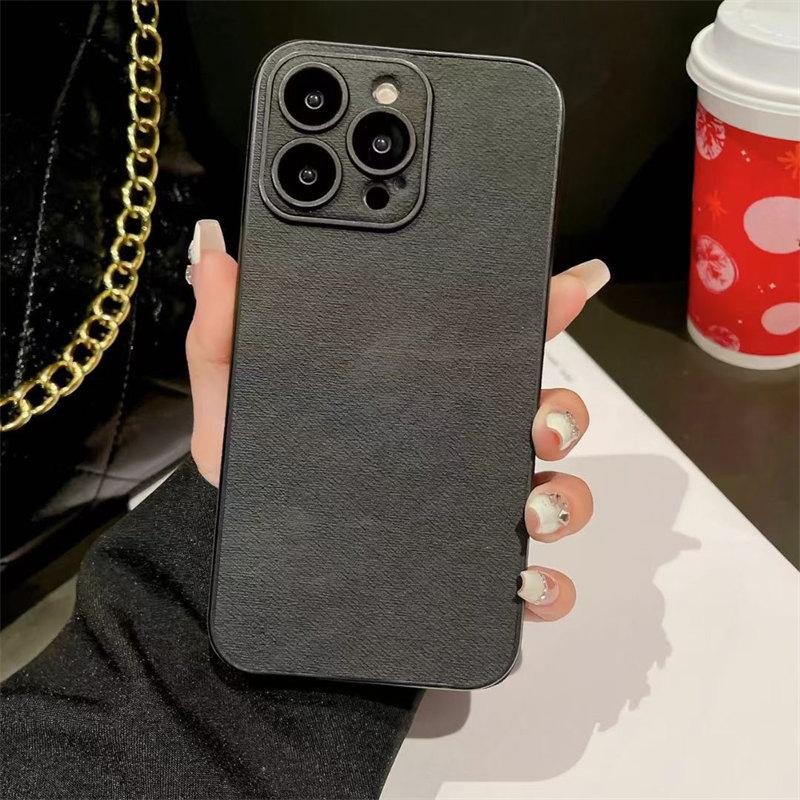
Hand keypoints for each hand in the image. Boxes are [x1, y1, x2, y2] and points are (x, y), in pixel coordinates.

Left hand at [186, 219, 608, 622]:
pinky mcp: (470, 572)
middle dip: (561, 414)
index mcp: (419, 398)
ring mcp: (471, 510)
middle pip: (540, 416)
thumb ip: (225, 332)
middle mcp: (458, 448)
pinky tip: (529, 582)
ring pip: (552, 493)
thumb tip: (217, 259)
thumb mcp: (235, 400)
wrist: (255, 566)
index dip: (538, 311)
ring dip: (564, 498)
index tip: (566, 289)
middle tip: (538, 424)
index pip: (490, 346)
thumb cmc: (255, 478)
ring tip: (532, 508)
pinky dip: (548, 584)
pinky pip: (530, 578)